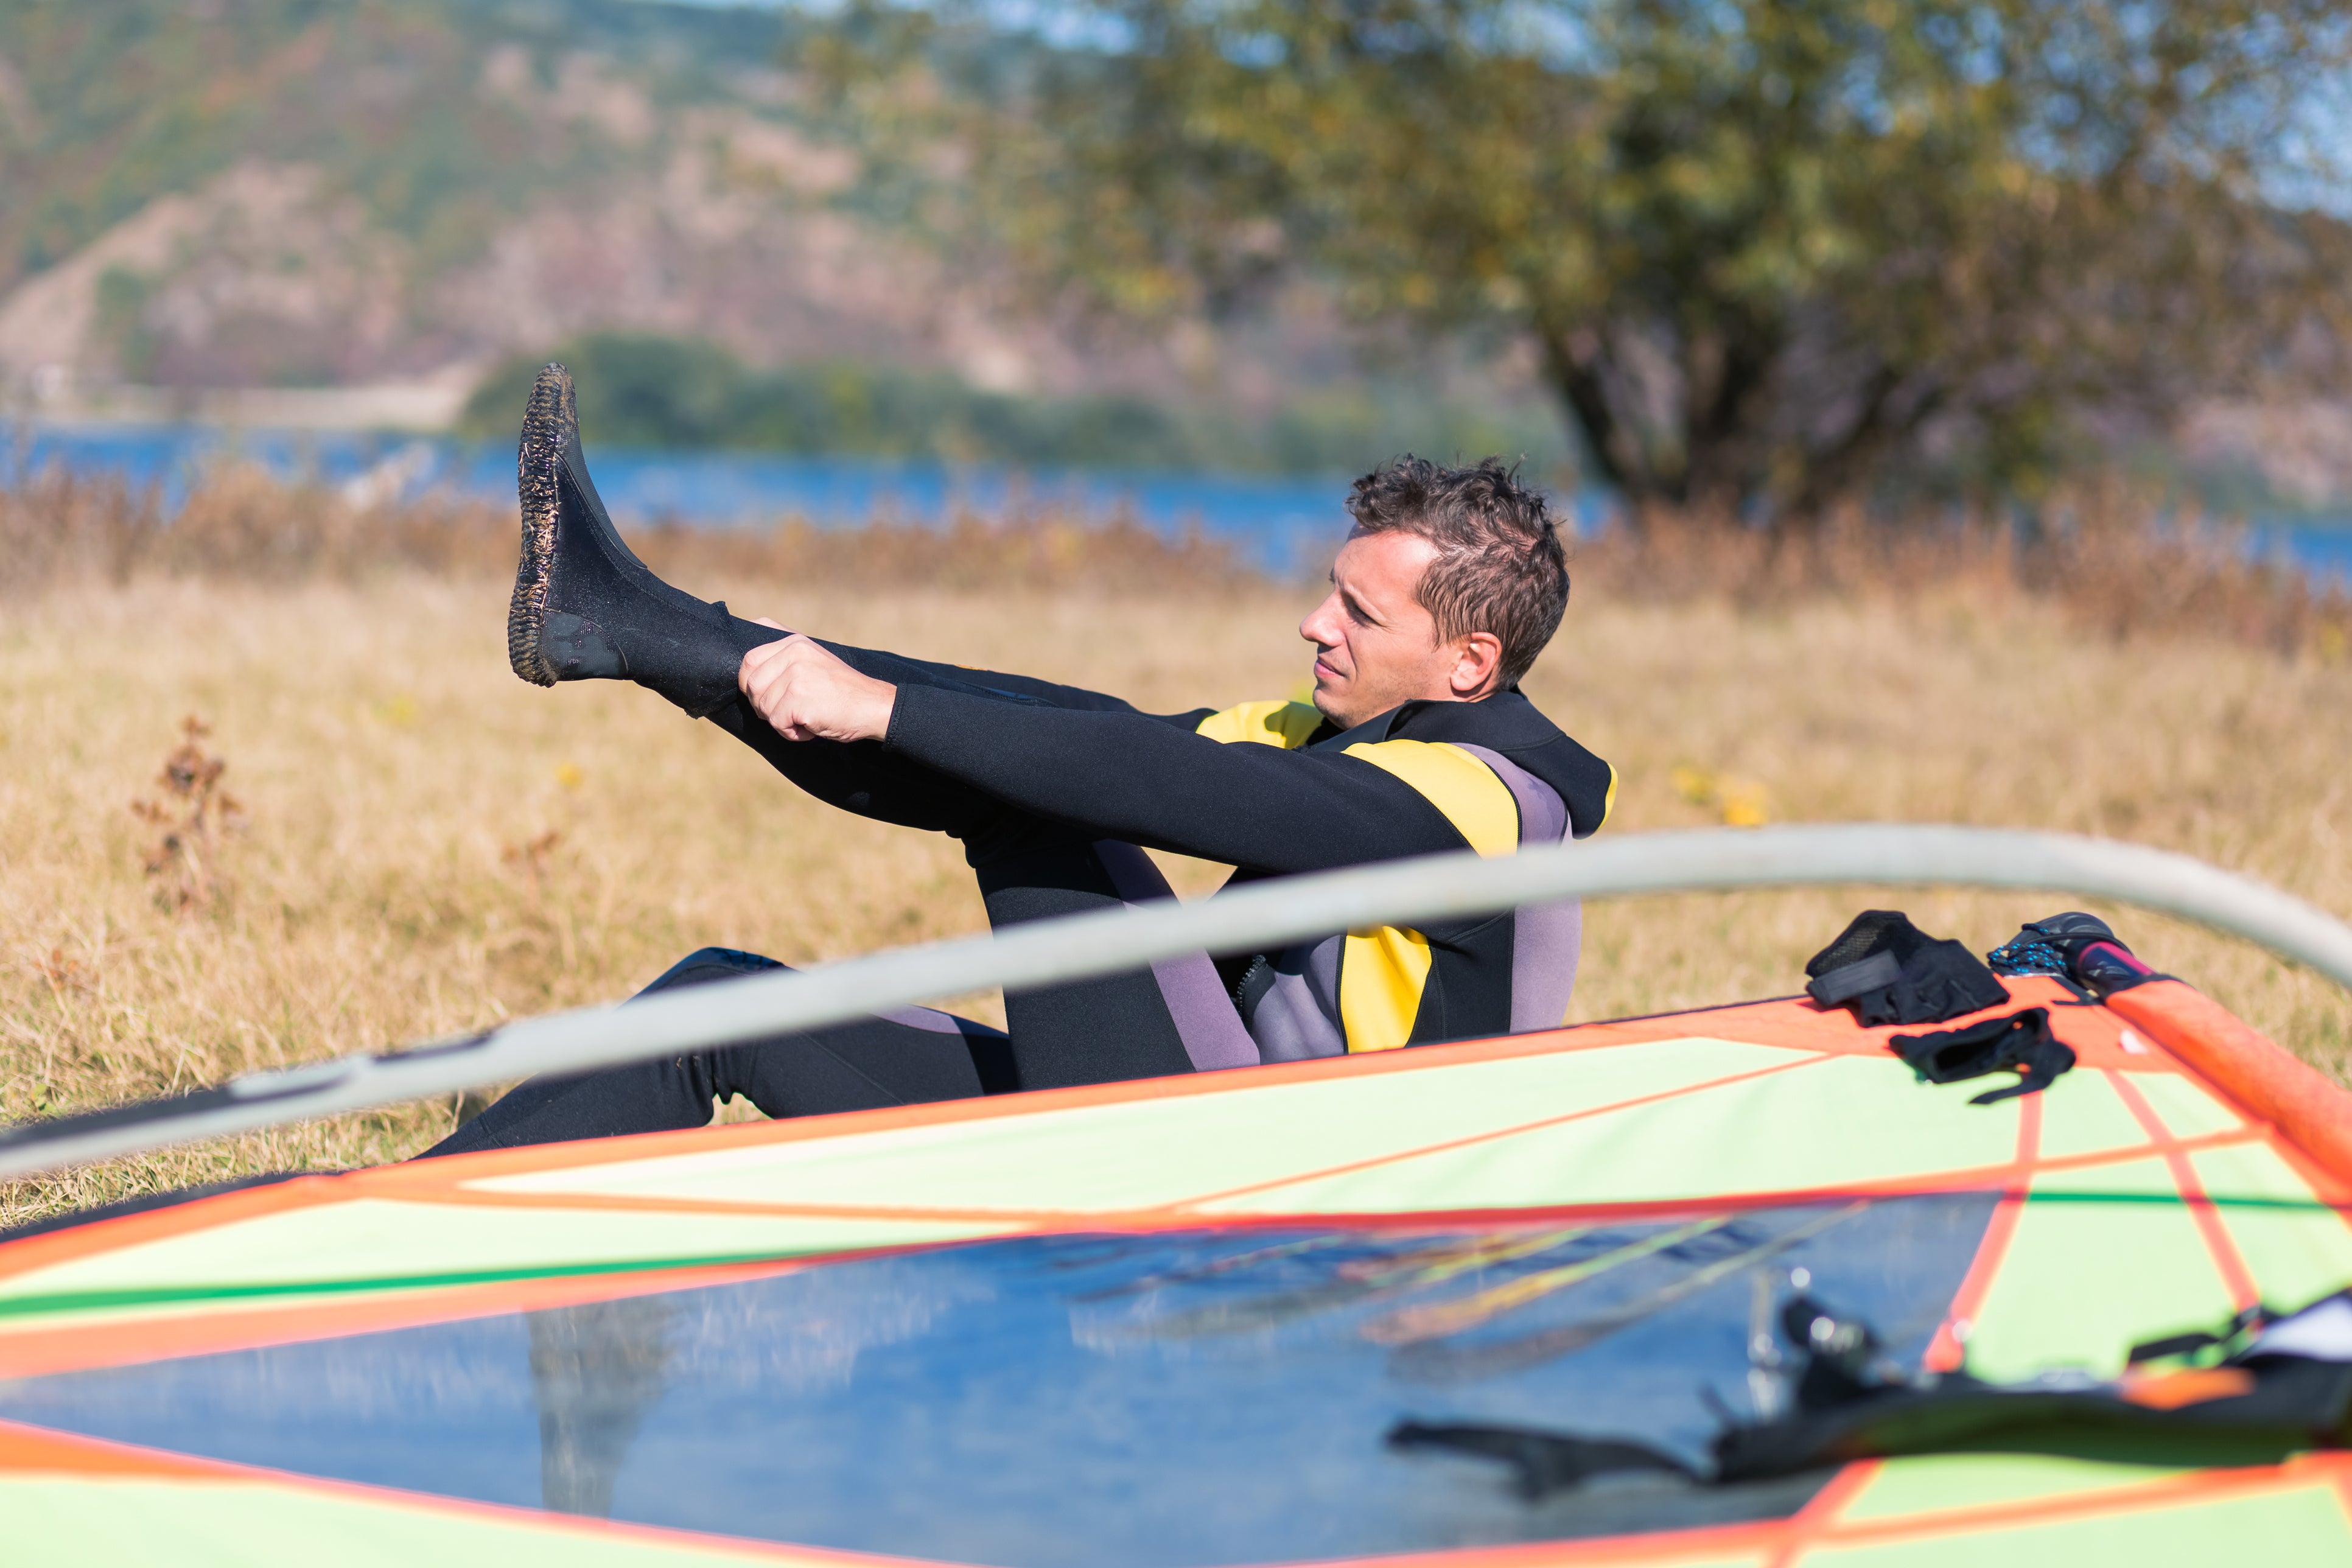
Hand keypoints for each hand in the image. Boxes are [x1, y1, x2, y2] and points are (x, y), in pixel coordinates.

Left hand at [738, 621, 897, 742]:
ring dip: (780, 721)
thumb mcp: (813, 660)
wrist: (875, 706)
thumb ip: (784, 656)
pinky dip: (791, 733)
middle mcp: (794, 653)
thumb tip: (746, 666)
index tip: (769, 693)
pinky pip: (776, 723)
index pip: (749, 659)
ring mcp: (796, 675)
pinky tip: (811, 726)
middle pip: (751, 684)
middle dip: (763, 704)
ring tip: (805, 717)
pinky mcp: (799, 699)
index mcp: (794, 641)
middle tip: (788, 710)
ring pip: (762, 706)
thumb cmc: (842, 690)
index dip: (750, 682)